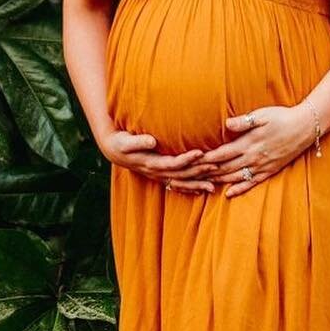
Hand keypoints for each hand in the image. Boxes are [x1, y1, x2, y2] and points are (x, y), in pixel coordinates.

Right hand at [97, 127, 214, 194]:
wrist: (113, 150)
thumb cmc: (120, 143)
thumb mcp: (125, 141)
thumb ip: (138, 141)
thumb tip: (152, 140)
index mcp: (151, 163)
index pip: (172, 162)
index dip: (186, 159)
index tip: (200, 153)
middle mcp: (156, 172)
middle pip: (181, 174)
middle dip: (198, 171)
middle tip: (216, 166)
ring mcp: (159, 176)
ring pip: (181, 182)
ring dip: (197, 184)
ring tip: (213, 186)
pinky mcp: (160, 176)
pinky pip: (177, 185)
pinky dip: (189, 188)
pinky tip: (201, 190)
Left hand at [187, 104, 318, 197]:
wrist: (303, 128)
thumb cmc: (281, 117)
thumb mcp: (262, 115)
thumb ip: (243, 122)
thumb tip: (226, 125)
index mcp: (249, 143)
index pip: (222, 154)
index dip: (207, 158)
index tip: (194, 160)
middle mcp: (253, 158)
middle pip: (226, 168)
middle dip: (209, 172)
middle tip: (194, 176)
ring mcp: (261, 166)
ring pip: (236, 177)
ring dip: (220, 181)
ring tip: (205, 183)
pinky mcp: (269, 171)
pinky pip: (251, 183)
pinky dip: (238, 189)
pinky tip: (229, 194)